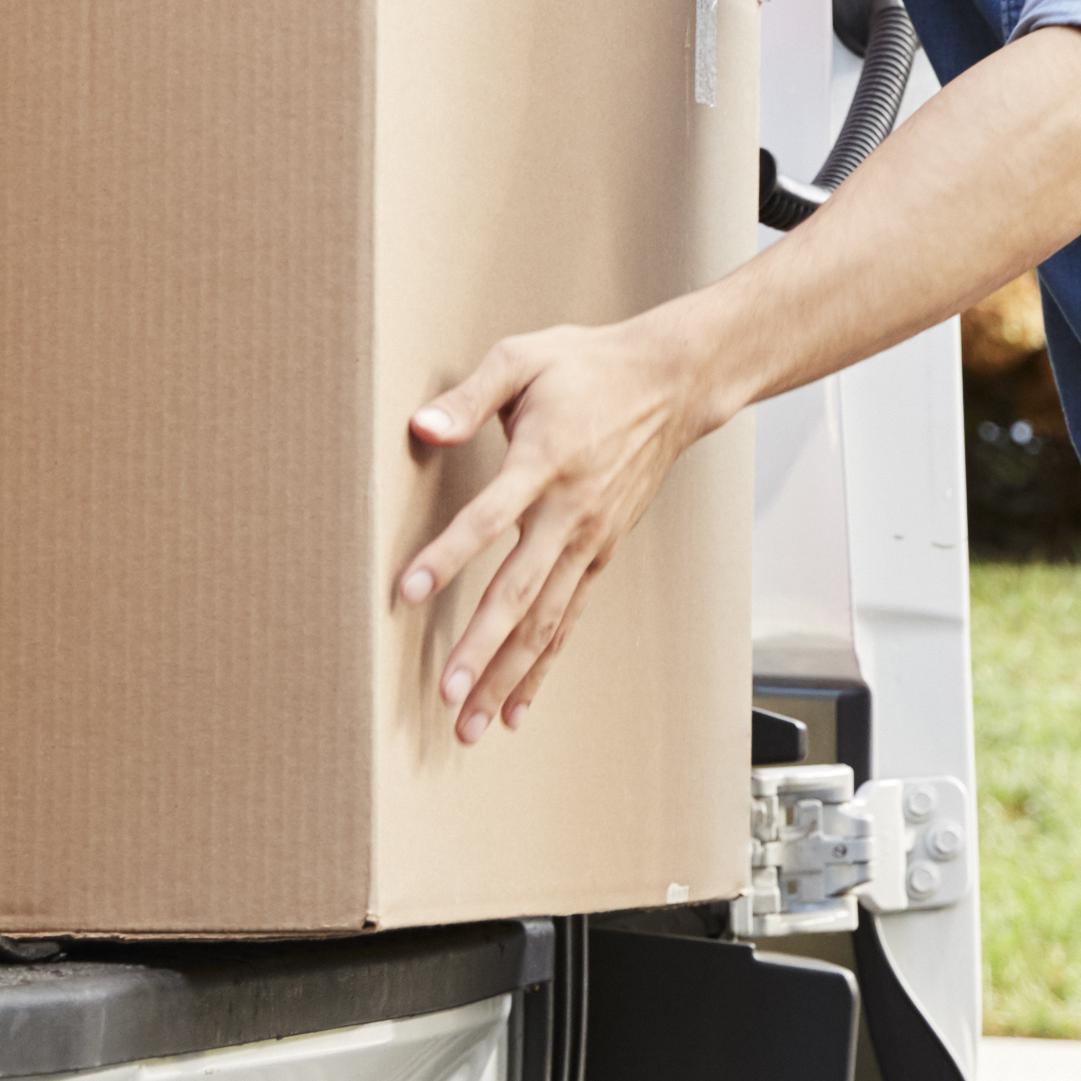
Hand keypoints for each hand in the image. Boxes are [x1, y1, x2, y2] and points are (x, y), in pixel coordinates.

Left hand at [397, 302, 735, 742]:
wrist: (672, 384)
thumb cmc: (590, 367)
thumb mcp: (523, 358)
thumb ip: (469, 396)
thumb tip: (423, 426)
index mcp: (544, 460)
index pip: (488, 517)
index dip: (448, 556)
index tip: (409, 592)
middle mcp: (569, 511)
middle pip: (521, 591)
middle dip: (483, 647)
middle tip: (448, 693)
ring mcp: (589, 539)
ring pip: (546, 620)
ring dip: (509, 674)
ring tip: (473, 722)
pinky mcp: (600, 552)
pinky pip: (568, 619)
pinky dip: (542, 665)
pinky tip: (517, 704)